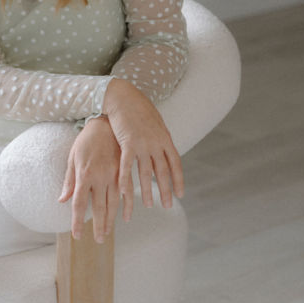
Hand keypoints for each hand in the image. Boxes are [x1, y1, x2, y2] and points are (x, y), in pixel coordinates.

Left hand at [58, 116, 121, 242]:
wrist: (106, 123)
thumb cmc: (86, 141)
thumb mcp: (73, 158)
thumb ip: (69, 180)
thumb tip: (62, 200)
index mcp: (84, 175)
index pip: (79, 204)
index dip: (78, 221)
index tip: (77, 235)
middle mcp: (100, 177)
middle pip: (98, 207)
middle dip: (98, 226)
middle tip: (97, 240)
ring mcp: (114, 175)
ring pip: (113, 203)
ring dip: (111, 220)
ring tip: (107, 234)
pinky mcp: (124, 172)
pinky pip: (126, 193)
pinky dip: (127, 206)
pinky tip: (126, 217)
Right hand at [101, 79, 183, 221]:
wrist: (123, 96)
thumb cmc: (137, 107)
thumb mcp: (154, 122)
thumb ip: (159, 137)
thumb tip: (163, 147)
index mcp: (165, 138)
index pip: (175, 164)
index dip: (178, 180)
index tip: (180, 194)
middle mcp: (156, 143)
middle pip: (163, 172)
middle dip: (166, 190)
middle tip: (167, 206)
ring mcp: (143, 144)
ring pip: (146, 172)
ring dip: (147, 190)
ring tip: (148, 205)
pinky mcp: (128, 143)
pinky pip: (128, 166)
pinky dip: (126, 180)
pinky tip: (125, 192)